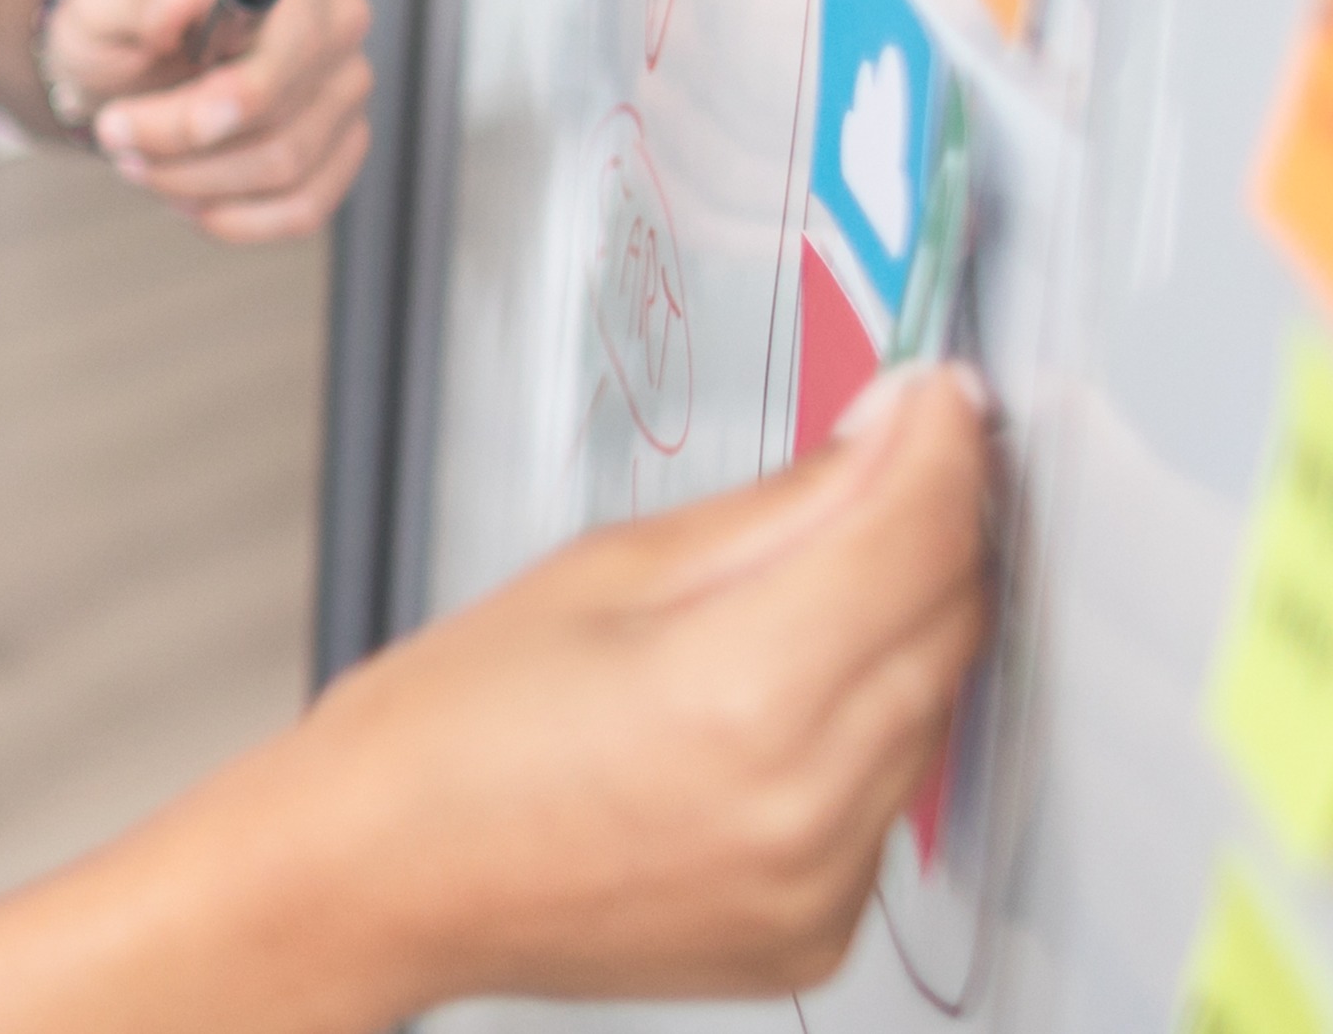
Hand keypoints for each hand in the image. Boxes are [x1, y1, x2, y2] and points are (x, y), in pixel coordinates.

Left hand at [41, 0, 379, 240]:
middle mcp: (338, 18)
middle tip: (114, 135)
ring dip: (195, 183)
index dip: (235, 98)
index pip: (293, 44)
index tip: (165, 125)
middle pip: (281, 117)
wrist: (137, 44)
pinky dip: (234, 216)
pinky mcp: (344, 143)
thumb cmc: (129, 9)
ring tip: (138, 160)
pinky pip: (304, 207)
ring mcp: (348, 84)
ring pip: (288, 170)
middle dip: (182, 146)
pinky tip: (186, 196)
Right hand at [255, 365, 1000, 1007]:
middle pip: (949, 621)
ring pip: (933, 710)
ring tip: (794, 599)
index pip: (917, 536)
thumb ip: (777, 505)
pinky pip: (890, 799)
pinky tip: (775, 709)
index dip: (943, 445)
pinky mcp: (819, 932)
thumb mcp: (607, 566)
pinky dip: (863, 736)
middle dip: (933, 527)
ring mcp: (816, 883)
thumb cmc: (448, 733)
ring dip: (899, 632)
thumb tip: (885, 442)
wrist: (382, 878)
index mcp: (740, 694)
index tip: (939, 399)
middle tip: (889, 467)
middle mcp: (799, 804)